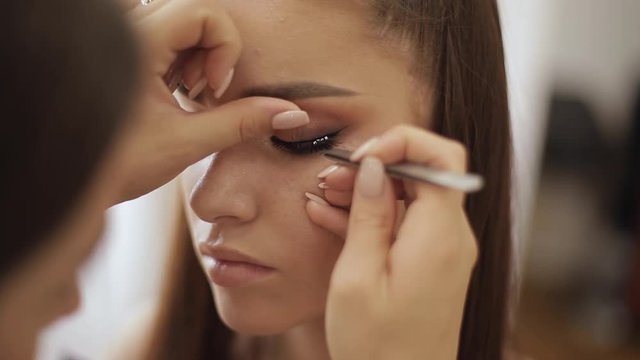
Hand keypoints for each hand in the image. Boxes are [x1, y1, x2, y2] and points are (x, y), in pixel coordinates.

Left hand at [114, 0, 307, 201]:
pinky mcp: (124, 51)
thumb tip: (290, 114)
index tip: (211, 90)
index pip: (203, 11)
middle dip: (211, 52)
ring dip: (195, 57)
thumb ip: (242, 123)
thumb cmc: (116, 164)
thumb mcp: (186, 143)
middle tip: (200, 93)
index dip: (223, 48)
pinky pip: (164, 35)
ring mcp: (123, 39)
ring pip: (179, 22)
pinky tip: (172, 93)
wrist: (69, 179)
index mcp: (137, 44)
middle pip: (194, 12)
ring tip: (185, 96)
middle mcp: (127, 30)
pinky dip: (180, 61)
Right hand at [307, 125, 477, 359]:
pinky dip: (374, 216)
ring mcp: (443, 251)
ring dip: (369, 191)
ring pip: (411, 197)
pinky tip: (332, 217)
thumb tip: (375, 167)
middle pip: (425, 172)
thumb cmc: (377, 348)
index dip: (401, 142)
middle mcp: (451, 238)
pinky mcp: (431, 264)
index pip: (441, 158)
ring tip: (324, 197)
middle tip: (331, 179)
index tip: (361, 157)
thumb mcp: (358, 277)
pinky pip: (405, 224)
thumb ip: (369, 215)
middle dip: (378, 165)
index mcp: (439, 237)